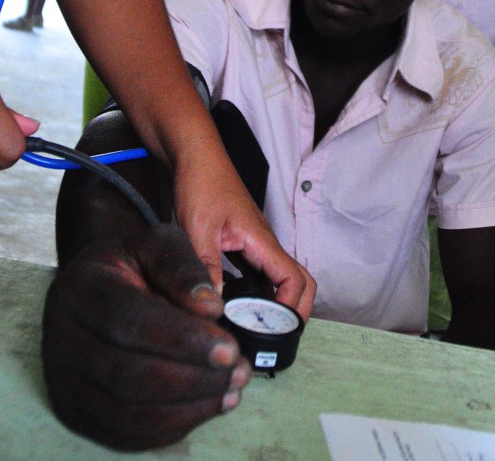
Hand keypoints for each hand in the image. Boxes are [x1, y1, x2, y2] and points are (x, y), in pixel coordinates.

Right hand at [42, 224, 251, 450]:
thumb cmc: (132, 265)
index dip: (179, 339)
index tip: (229, 348)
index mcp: (78, 289)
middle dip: (191, 379)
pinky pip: (126, 433)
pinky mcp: (76, 413)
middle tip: (238, 371)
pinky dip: (172, 427)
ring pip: (126, 412)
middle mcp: (60, 339)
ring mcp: (63, 382)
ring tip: (231, 390)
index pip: (126, 321)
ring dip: (187, 408)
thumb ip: (182, 267)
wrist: (97, 287)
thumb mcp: (156, 245)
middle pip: (126, 375)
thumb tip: (210, 309)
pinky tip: (207, 406)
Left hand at [173, 151, 315, 319]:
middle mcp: (264, 243)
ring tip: (257, 329)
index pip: (294, 279)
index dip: (291, 308)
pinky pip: (261, 271)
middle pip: (299, 281)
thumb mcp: (198, 227)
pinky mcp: (243, 242)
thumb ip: (207, 266)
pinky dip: (259, 291)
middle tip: (275, 337)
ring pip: (280, 277)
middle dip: (296, 311)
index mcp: (261, 239)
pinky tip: (237, 304)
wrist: (195, 156)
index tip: (273, 328)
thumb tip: (215, 304)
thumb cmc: (201, 183)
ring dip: (278, 303)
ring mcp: (255, 243)